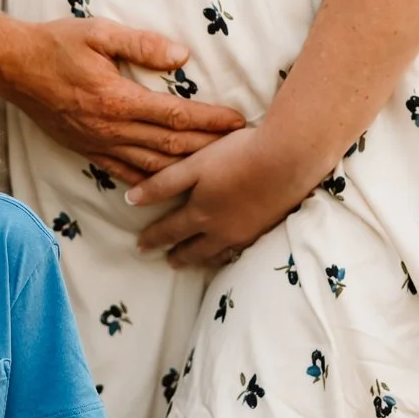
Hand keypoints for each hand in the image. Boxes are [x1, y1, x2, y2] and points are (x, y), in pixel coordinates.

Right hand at [0, 17, 245, 184]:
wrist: (14, 68)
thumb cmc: (56, 44)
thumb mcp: (99, 32)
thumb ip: (142, 43)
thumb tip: (181, 56)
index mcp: (117, 99)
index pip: (176, 116)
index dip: (210, 120)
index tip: (237, 121)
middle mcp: (110, 129)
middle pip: (171, 146)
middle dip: (209, 147)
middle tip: (239, 147)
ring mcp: (98, 145)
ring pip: (152, 166)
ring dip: (186, 168)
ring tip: (215, 166)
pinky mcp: (87, 151)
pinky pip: (125, 173)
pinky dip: (151, 181)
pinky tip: (169, 183)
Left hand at [127, 124, 308, 268]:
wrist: (287, 160)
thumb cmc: (236, 156)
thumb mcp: (193, 165)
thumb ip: (162, 184)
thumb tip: (130, 200)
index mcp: (200, 213)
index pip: (169, 230)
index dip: (153, 238)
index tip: (140, 246)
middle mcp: (221, 229)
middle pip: (194, 249)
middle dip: (179, 256)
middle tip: (168, 262)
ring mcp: (246, 232)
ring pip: (218, 254)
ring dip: (204, 259)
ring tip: (196, 261)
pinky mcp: (266, 228)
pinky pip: (241, 251)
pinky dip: (229, 254)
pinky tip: (231, 250)